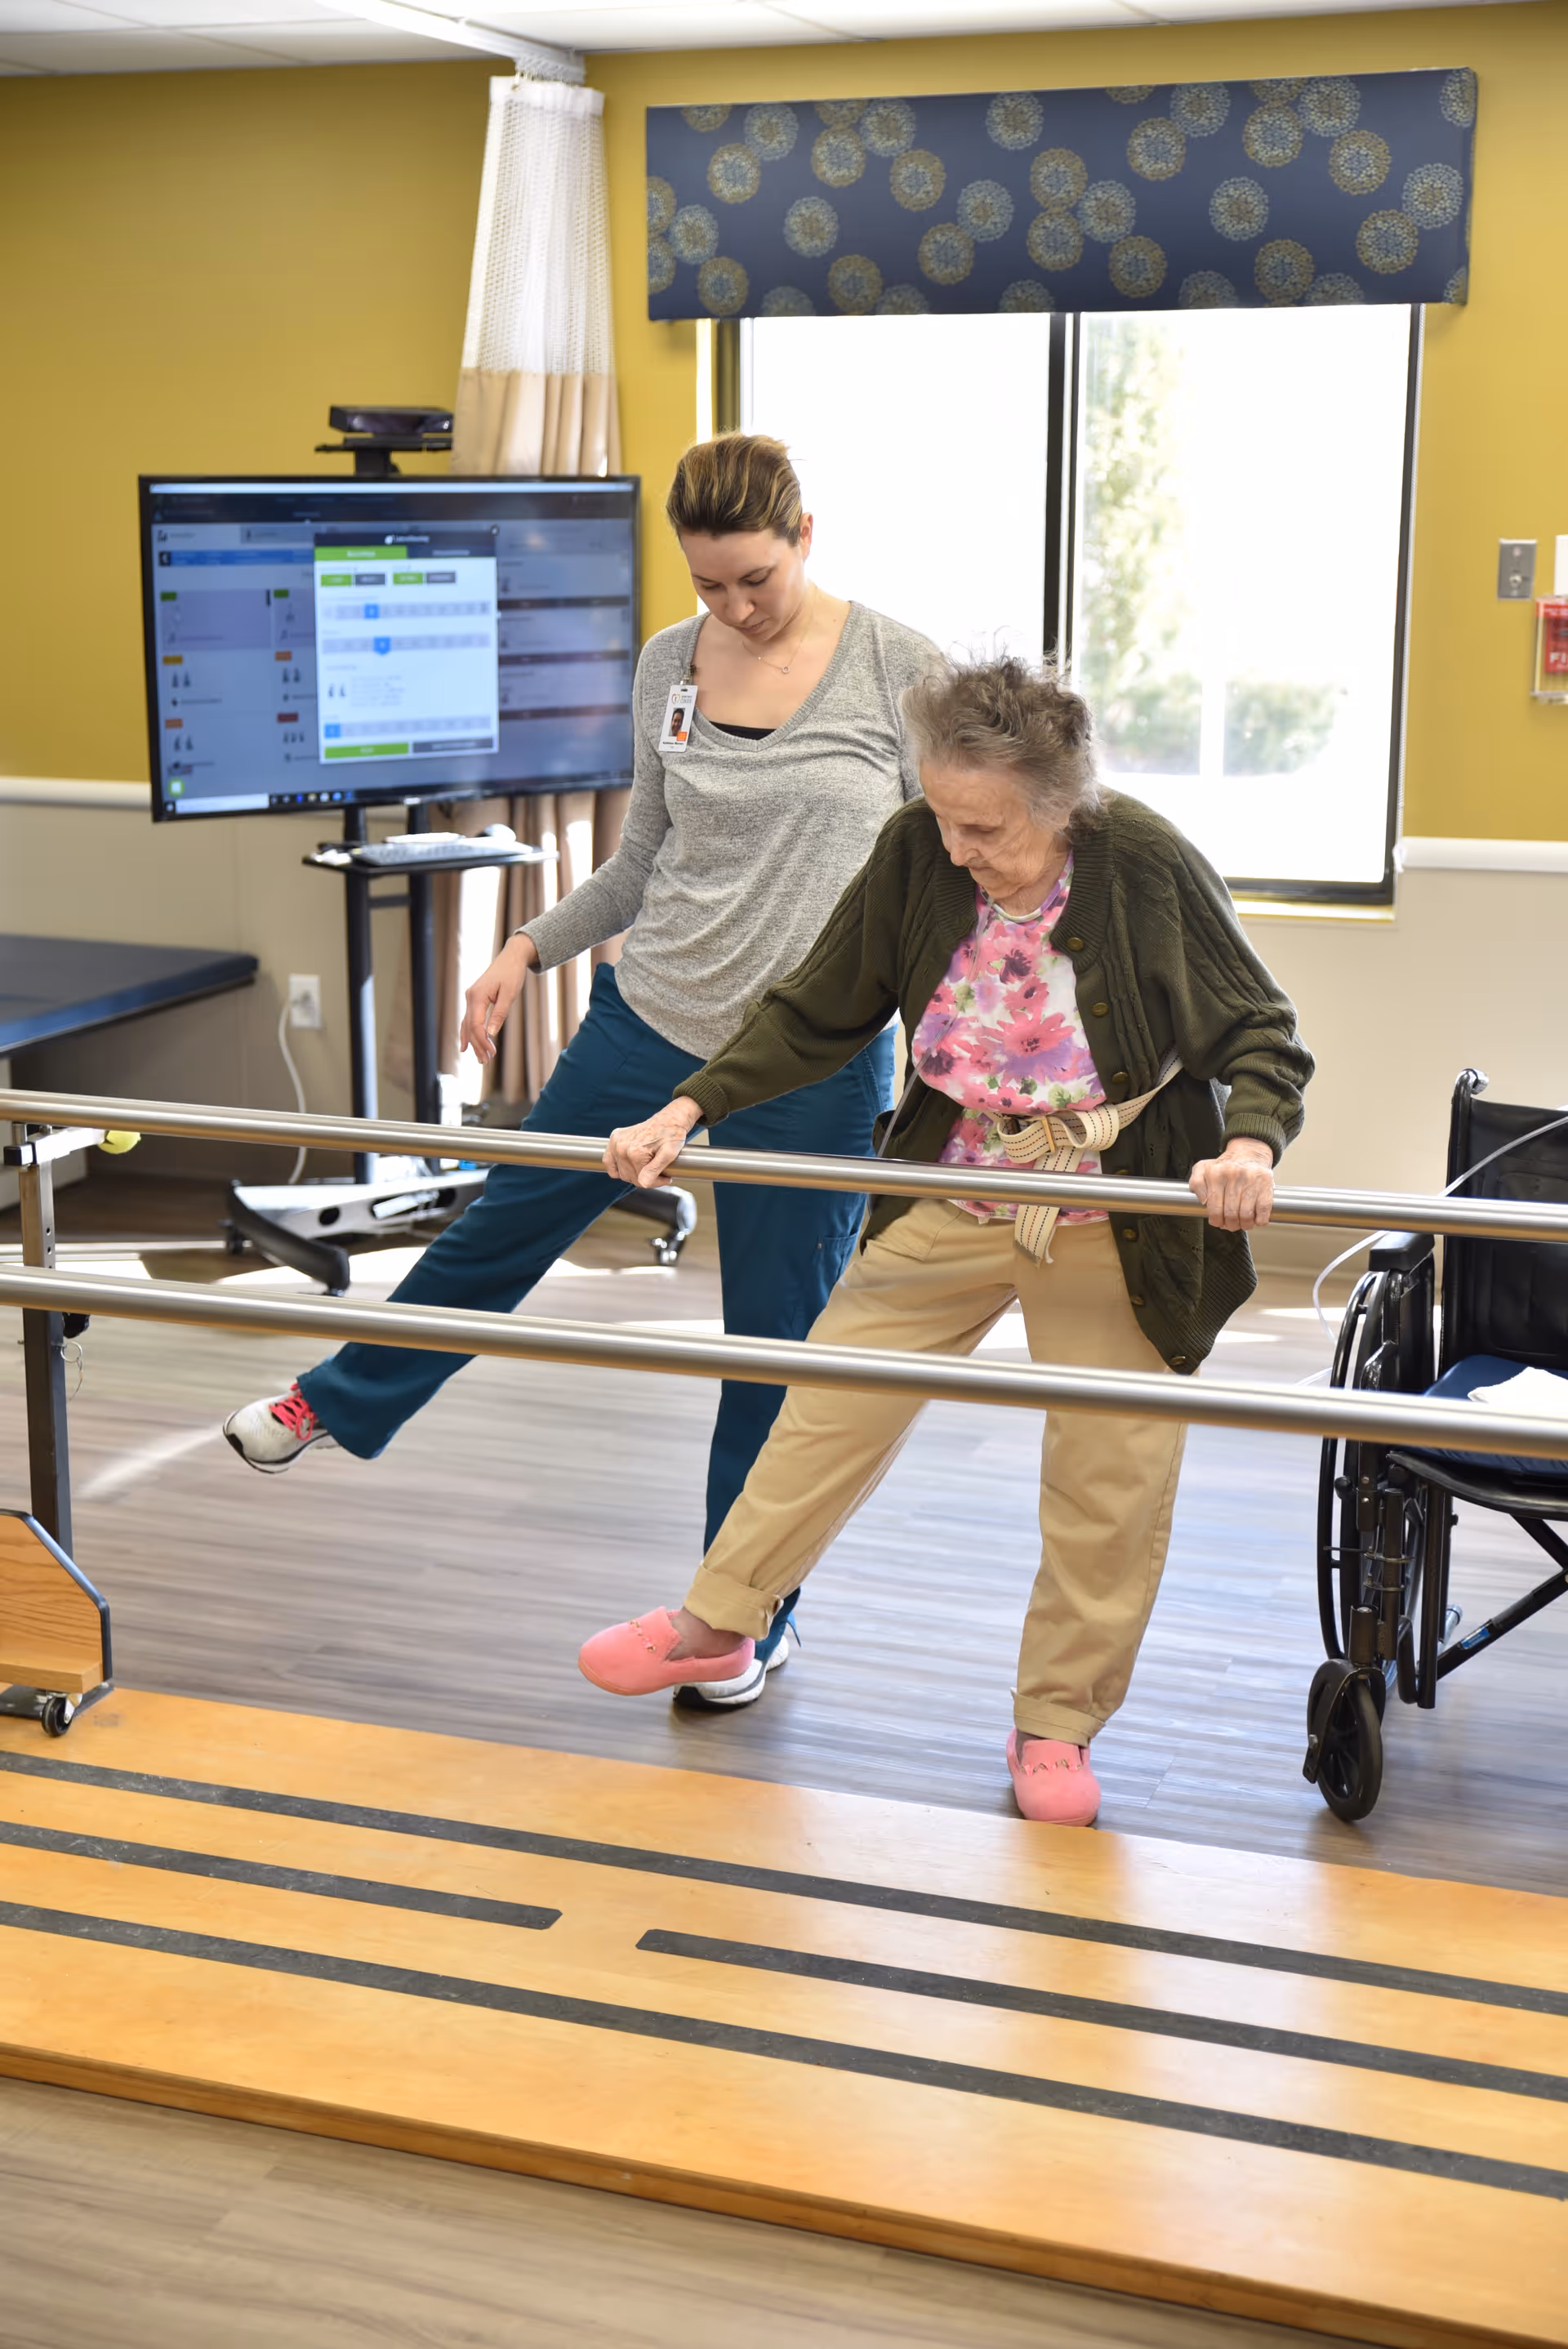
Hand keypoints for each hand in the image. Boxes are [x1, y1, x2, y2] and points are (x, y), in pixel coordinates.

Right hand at [460, 933, 536, 1065]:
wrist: (512, 958)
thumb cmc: (512, 974)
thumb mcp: (509, 994)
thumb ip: (500, 1013)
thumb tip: (491, 1033)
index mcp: (477, 996)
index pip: (475, 1025)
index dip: (482, 1041)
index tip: (491, 1054)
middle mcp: (470, 997)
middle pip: (469, 1027)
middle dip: (477, 1045)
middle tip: (485, 1062)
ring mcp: (471, 998)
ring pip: (467, 1025)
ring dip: (473, 1042)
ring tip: (480, 1059)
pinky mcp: (475, 999)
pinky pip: (469, 1019)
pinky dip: (469, 1033)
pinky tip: (466, 1045)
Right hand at [605, 1098, 702, 1188]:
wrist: (669, 1119)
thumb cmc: (672, 1135)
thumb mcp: (669, 1154)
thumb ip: (655, 1170)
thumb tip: (643, 1183)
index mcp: (635, 1152)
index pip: (641, 1181)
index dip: (655, 1181)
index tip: (665, 1177)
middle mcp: (622, 1147)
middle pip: (630, 1177)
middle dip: (645, 1177)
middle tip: (657, 1170)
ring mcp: (616, 1142)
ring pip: (621, 1172)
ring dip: (633, 1172)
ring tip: (647, 1165)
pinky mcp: (614, 1138)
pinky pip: (609, 1162)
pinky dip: (617, 1167)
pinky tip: (628, 1165)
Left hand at [1188, 1138, 1274, 1229]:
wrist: (1249, 1152)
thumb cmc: (1225, 1165)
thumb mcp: (1203, 1168)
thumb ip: (1196, 1183)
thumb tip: (1203, 1200)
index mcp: (1216, 1174)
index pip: (1214, 1208)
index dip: (1216, 1221)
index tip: (1218, 1222)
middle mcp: (1233, 1176)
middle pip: (1231, 1214)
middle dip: (1230, 1224)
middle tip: (1230, 1225)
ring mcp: (1251, 1181)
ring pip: (1246, 1214)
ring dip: (1245, 1225)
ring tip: (1243, 1223)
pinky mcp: (1266, 1184)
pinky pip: (1263, 1209)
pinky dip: (1260, 1220)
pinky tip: (1256, 1219)